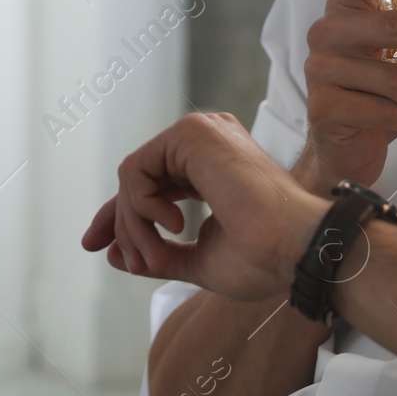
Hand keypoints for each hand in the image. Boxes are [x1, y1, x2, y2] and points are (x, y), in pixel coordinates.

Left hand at [81, 113, 331, 301]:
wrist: (296, 248)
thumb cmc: (264, 257)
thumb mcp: (200, 261)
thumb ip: (162, 255)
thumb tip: (118, 256)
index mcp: (212, 166)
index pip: (153, 184)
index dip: (122, 216)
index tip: (100, 248)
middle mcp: (205, 143)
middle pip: (138, 179)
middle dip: (118, 221)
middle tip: (116, 256)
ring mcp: (199, 134)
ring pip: (133, 177)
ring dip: (134, 225)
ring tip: (156, 255)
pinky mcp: (192, 134)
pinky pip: (135, 171)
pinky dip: (139, 207)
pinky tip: (173, 227)